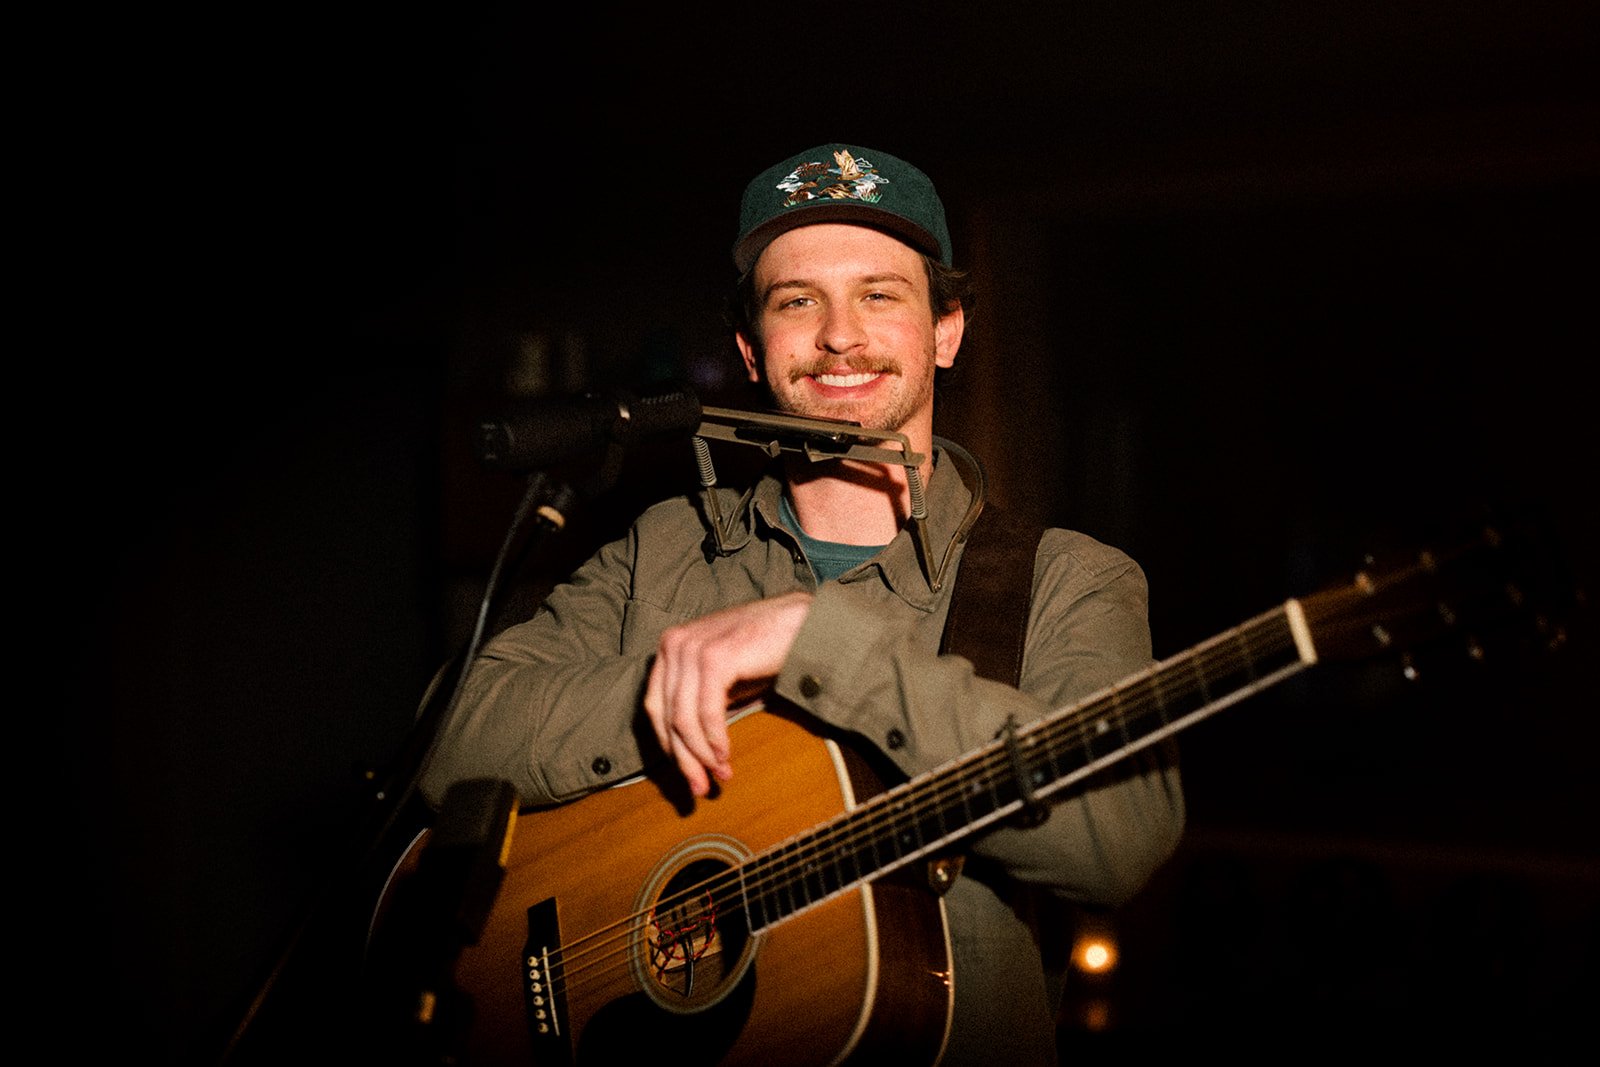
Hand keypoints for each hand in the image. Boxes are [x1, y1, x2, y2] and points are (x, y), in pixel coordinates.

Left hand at [643, 591, 813, 796]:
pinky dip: (714, 740)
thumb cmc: (769, 653)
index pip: (656, 706)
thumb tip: (687, 754)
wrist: (807, 625)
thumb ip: (701, 704)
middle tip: (700, 789)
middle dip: (682, 758)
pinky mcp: (714, 657)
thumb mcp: (726, 681)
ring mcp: (692, 647)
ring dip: (700, 755)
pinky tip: (725, 757)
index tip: (689, 775)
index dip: (670, 745)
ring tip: (720, 777)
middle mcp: (674, 643)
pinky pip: (706, 712)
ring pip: (682, 718)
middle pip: (665, 715)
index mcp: (672, 646)